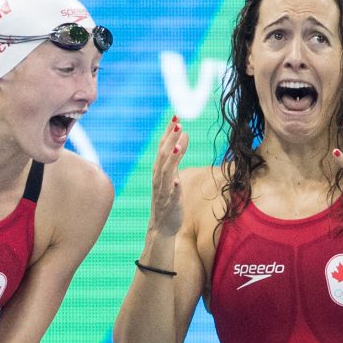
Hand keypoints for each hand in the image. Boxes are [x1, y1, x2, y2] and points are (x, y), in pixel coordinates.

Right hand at [148, 115, 185, 240]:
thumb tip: (184, 133)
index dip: (168, 132)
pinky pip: (170, 196)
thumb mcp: (173, 172)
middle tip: (179, 125)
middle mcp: (158, 178)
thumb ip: (178, 154)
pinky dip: (173, 188)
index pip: (162, 147)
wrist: (162, 226)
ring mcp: (163, 192)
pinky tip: (178, 181)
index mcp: (159, 169)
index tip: (176, 117)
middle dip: (170, 140)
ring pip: (165, 174)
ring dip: (171, 160)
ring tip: (178, 147)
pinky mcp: (169, 206)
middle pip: (163, 156)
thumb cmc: (168, 197)